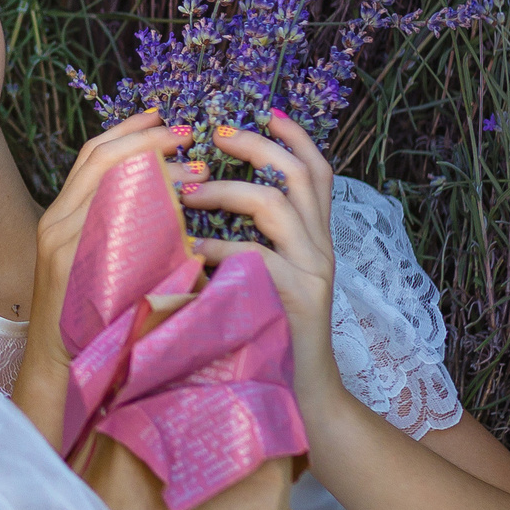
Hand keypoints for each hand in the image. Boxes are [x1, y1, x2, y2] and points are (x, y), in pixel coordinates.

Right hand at [8, 108, 198, 446]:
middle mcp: (57, 220)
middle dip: (146, 138)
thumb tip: (176, 203)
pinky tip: (177, 205)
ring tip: (193, 164)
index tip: (166, 118)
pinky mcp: (68, 261)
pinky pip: (107, 219)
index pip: (95, 156)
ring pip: (104, 181)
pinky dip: (143, 205)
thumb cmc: (91, 320)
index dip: (131, 131)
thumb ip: (126, 233)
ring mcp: (60, 239)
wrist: (59, 366)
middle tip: (188, 132)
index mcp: (64, 215)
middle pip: (99, 157)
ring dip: (153, 167)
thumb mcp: (106, 265)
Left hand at [177, 111, 337, 395]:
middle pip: (300, 174)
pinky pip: (254, 257)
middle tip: (216, 134)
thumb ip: (253, 242)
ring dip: (226, 189)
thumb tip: (202, 199)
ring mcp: (313, 273)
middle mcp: (322, 248)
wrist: (299, 398)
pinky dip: (216, 246)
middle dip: (257, 146)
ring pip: (275, 205)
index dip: (295, 137)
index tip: (266, 111)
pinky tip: (188, 248)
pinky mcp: (295, 300)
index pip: (318, 172)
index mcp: (316, 238)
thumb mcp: (265, 279)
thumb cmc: (268, 335)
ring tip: (187, 190)